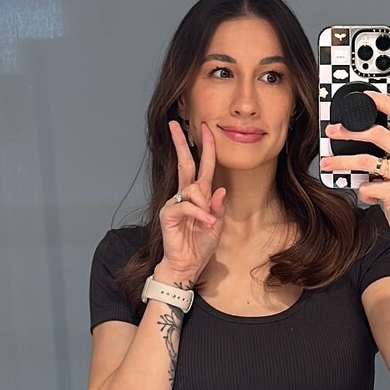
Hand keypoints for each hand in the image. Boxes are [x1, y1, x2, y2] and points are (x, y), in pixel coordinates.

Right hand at [158, 121, 226, 282]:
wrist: (186, 265)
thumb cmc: (199, 246)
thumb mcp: (216, 225)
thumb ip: (217, 207)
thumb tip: (221, 189)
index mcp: (198, 196)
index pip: (202, 166)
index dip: (204, 148)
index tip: (204, 129)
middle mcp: (185, 195)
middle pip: (184, 163)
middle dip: (181, 143)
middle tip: (174, 124)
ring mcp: (174, 202)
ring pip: (193, 189)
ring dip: (205, 205)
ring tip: (207, 223)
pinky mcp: (168, 213)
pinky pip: (188, 205)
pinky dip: (200, 214)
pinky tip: (205, 223)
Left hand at [318, 91, 389, 243]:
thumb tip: (360, 135)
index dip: (386, 101)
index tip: (367, 95)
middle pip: (379, 133)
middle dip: (351, 131)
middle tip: (333, 132)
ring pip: (366, 160)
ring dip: (342, 161)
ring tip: (327, 163)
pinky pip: (368, 185)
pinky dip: (361, 190)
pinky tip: (364, 193)